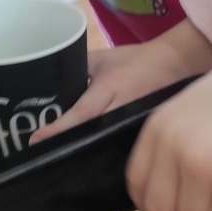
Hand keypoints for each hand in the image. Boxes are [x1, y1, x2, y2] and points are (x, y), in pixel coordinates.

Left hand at [33, 21, 211, 142]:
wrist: (175, 64)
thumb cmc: (136, 59)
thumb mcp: (102, 58)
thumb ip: (78, 66)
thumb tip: (51, 77)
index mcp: (109, 89)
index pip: (81, 112)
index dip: (59, 127)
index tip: (36, 139)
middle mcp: (121, 109)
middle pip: (90, 133)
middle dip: (67, 142)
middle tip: (42, 151)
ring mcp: (132, 122)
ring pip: (103, 140)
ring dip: (83, 146)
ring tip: (61, 153)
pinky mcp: (138, 128)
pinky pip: (115, 140)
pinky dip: (100, 145)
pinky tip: (88, 149)